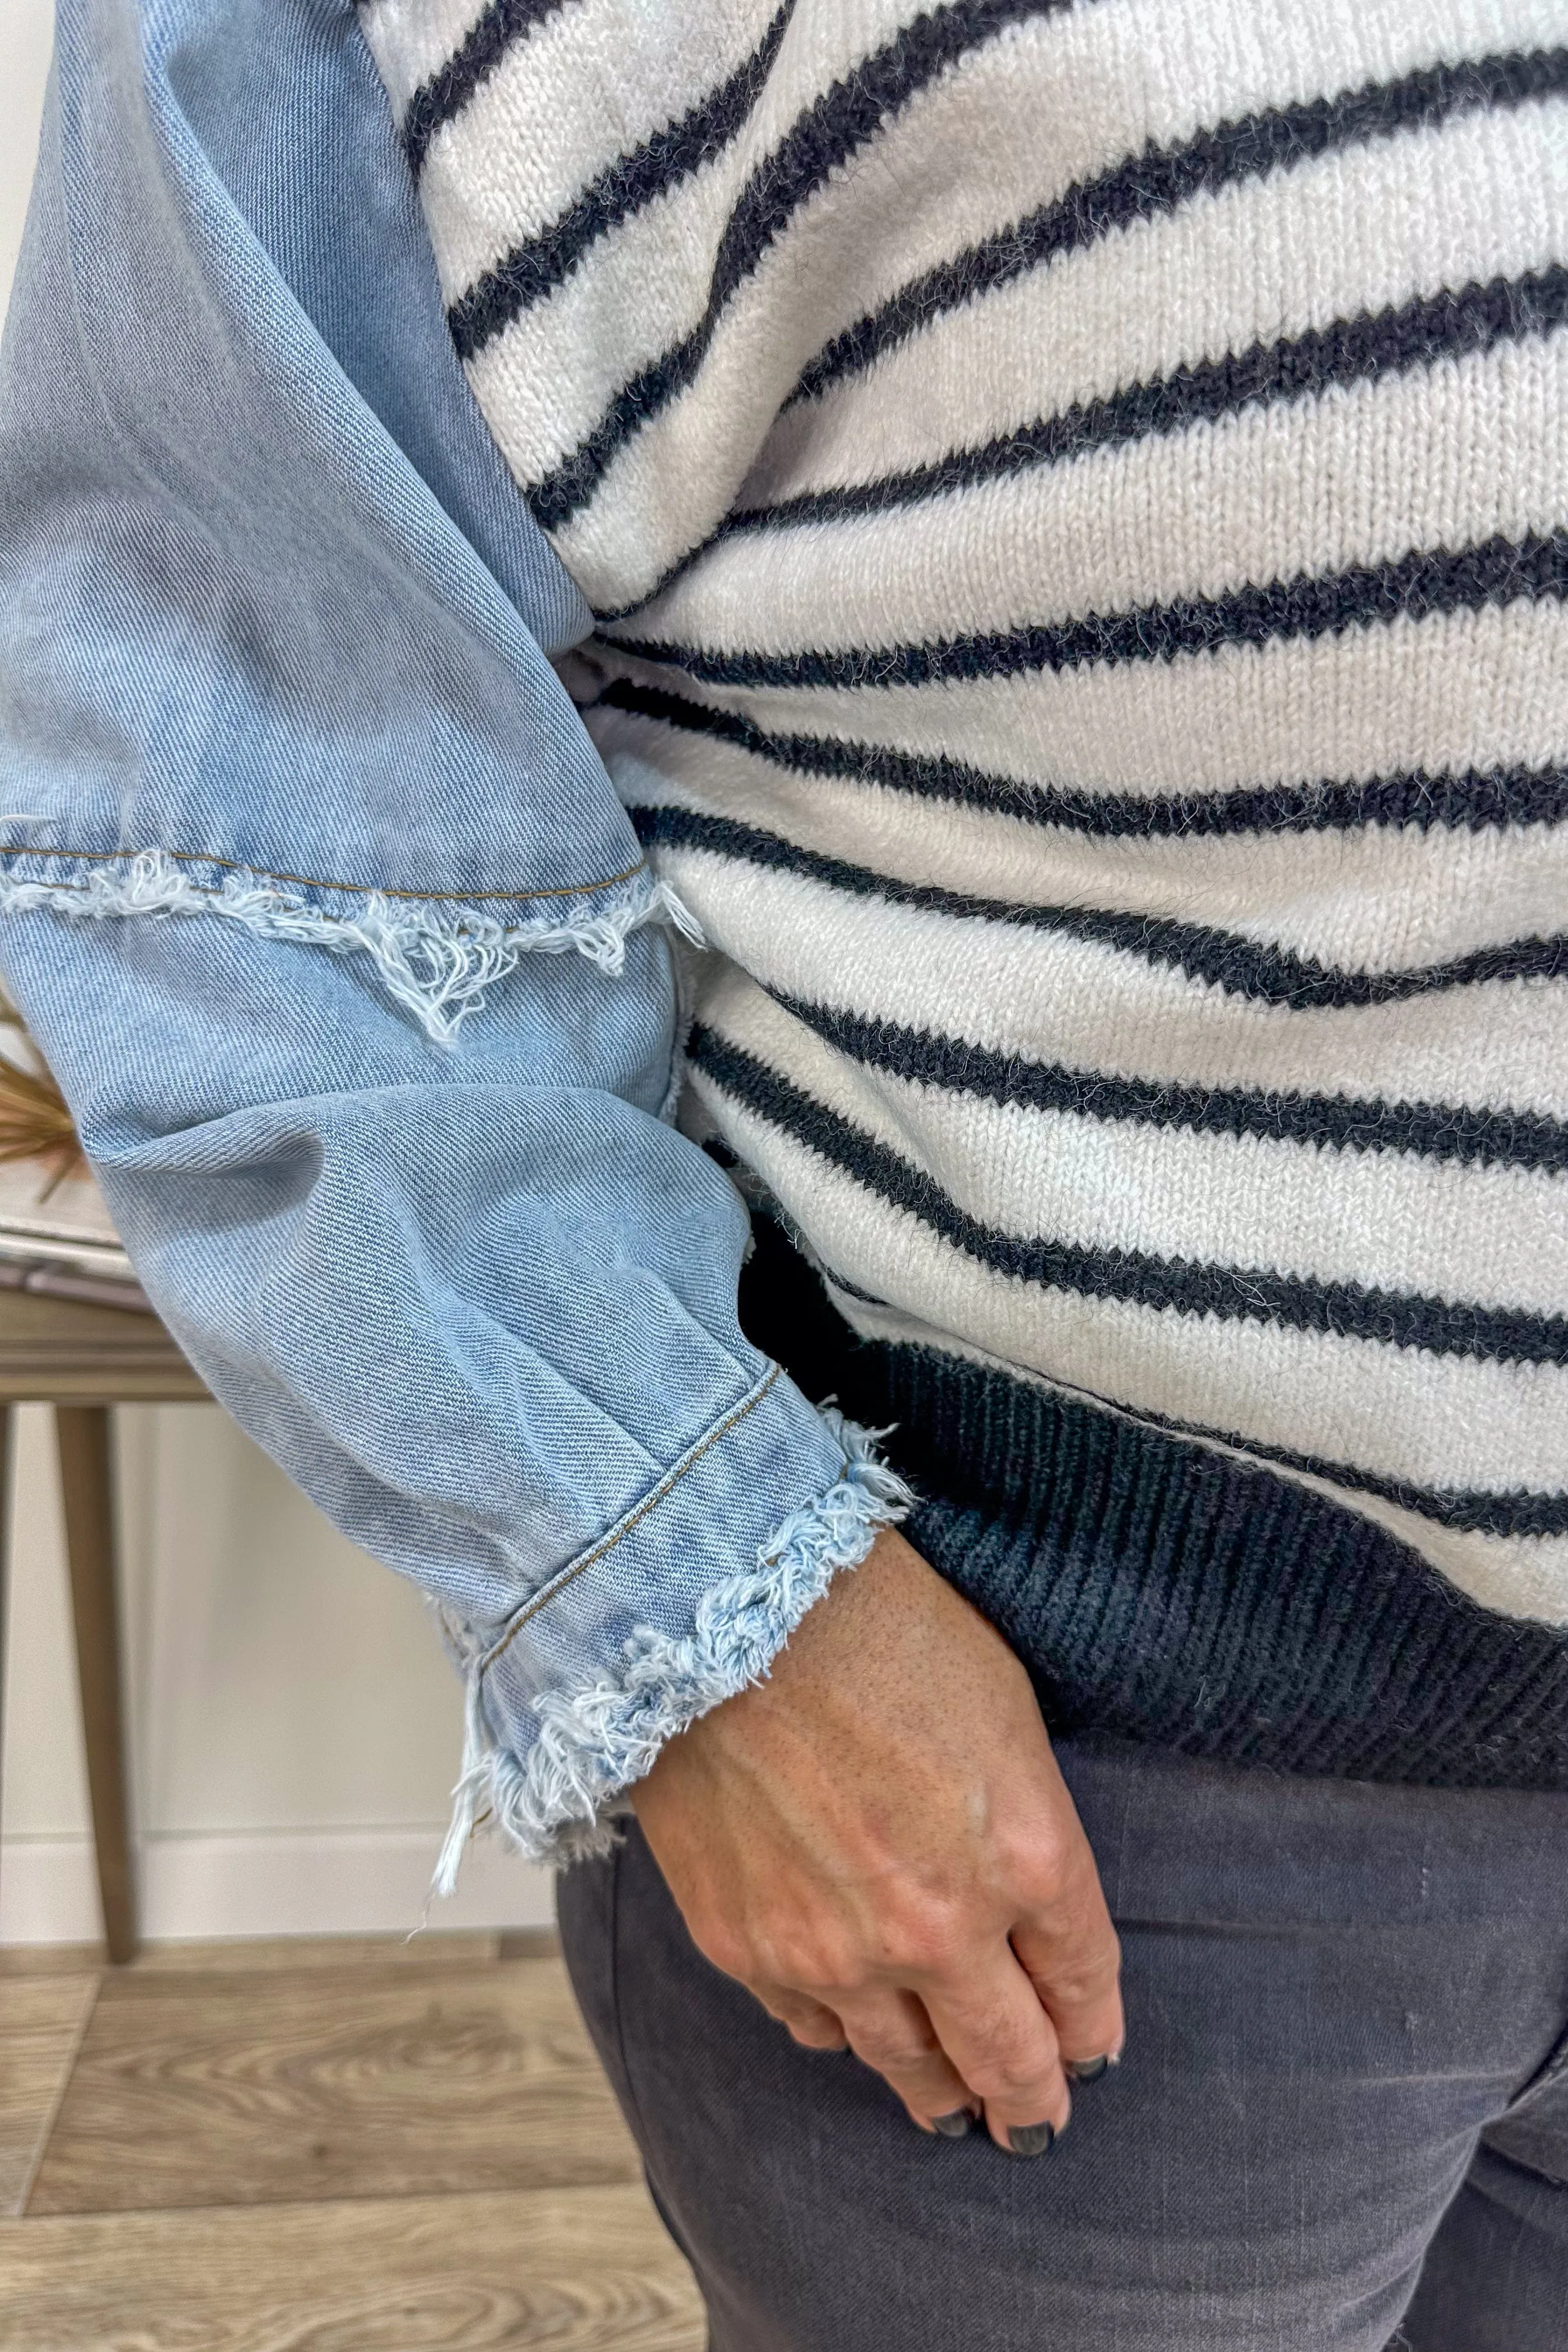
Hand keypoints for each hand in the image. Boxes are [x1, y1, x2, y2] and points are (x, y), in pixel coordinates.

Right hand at [631, 1525, 1123, 2152]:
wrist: (720, 1608)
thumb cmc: (876, 1627)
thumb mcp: (1001, 1710)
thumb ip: (1023, 1826)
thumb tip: (1022, 1902)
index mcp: (1023, 1857)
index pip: (1082, 1982)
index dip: (1092, 2027)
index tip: (1092, 2052)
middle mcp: (941, 1931)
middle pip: (1008, 2055)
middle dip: (1032, 2098)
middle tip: (1039, 2123)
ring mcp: (838, 1953)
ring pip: (906, 2066)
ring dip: (939, 2093)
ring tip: (952, 2111)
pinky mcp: (749, 1948)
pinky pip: (813, 2029)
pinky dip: (841, 2034)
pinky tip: (852, 2033)